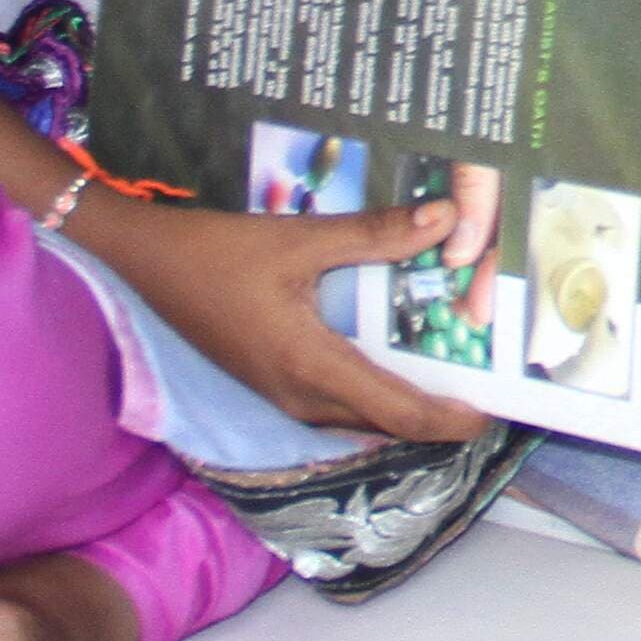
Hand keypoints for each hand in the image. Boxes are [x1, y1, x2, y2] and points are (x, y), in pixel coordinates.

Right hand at [86, 193, 489, 447]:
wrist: (144, 261)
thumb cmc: (217, 251)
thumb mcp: (300, 238)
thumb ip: (375, 235)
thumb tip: (445, 218)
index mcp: (311, 368)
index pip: (400, 413)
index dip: (452, 420)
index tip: (496, 412)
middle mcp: (300, 397)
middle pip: (386, 422)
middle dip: (441, 414)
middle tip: (492, 388)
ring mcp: (282, 395)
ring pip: (361, 417)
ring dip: (409, 405)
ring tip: (458, 375)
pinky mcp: (273, 383)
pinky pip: (339, 403)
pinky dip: (377, 392)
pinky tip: (399, 360)